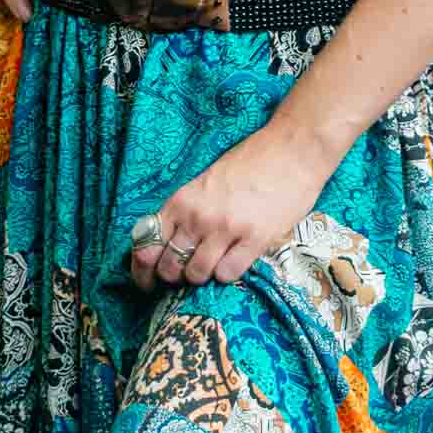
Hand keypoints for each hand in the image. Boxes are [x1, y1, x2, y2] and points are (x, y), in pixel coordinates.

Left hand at [129, 118, 334, 294]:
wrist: (291, 150)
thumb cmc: (249, 163)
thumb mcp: (205, 182)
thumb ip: (185, 210)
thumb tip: (167, 245)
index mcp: (181, 200)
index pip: (146, 244)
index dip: (141, 270)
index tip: (146, 282)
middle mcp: (198, 216)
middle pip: (169, 266)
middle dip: (174, 277)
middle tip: (185, 274)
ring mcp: (226, 228)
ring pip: (196, 274)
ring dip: (201, 276)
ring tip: (212, 266)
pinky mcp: (255, 239)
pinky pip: (228, 273)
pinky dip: (227, 274)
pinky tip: (234, 261)